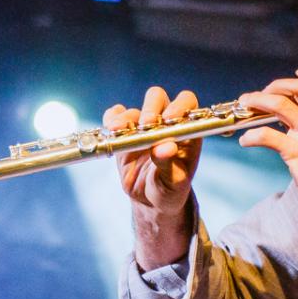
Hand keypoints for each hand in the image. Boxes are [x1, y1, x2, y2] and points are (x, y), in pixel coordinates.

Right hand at [103, 87, 201, 268]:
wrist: (149, 200)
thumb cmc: (169, 190)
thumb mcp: (173, 183)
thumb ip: (169, 165)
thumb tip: (166, 147)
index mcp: (185, 131)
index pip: (187, 103)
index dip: (180, 105)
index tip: (170, 118)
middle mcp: (163, 123)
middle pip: (157, 98)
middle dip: (150, 108)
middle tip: (146, 123)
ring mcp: (142, 128)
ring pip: (134, 110)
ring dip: (125, 117)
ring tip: (117, 130)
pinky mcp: (123, 134)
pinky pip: (114, 118)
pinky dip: (111, 119)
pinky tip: (110, 129)